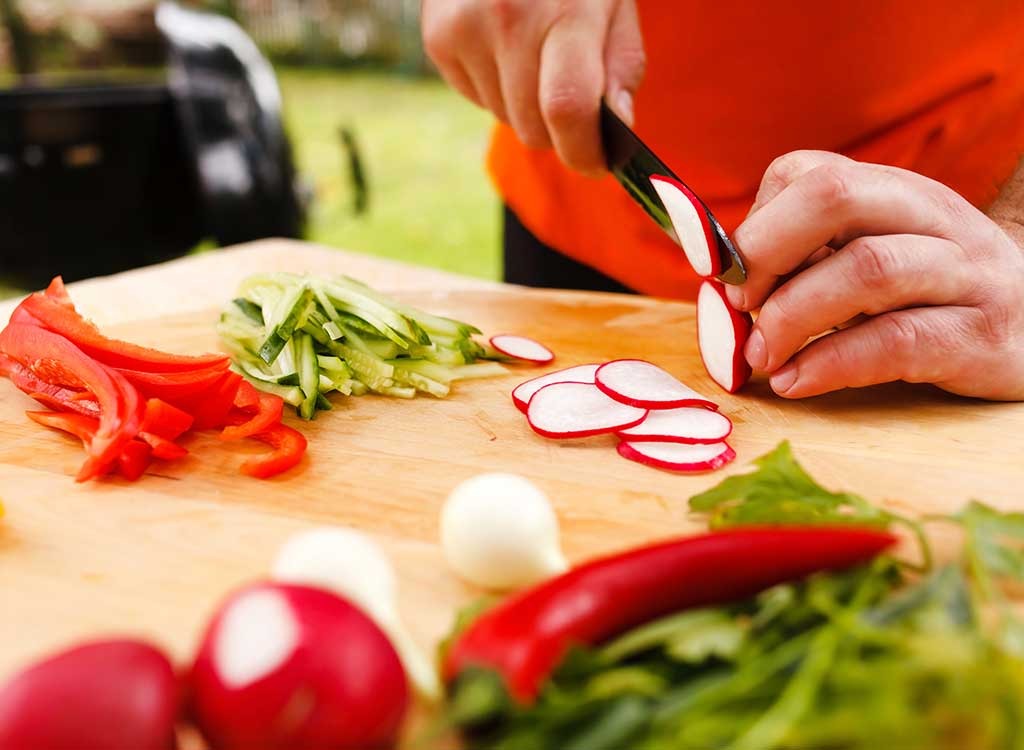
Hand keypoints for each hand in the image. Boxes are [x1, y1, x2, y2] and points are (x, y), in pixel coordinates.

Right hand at [421, 0, 644, 174]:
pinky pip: (478, 98)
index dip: (584, 151)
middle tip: (573, 100)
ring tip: (536, 54)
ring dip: (527, 107)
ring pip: (506, 118)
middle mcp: (509, 18)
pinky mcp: (439, 38)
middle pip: (534, 128)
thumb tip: (614, 129)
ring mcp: (465, 29)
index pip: (568, 108)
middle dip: (559, 132)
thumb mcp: (615, 2)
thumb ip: (621, 66)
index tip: (596, 162)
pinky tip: (506, 45)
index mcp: (567, 8)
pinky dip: (498, 87)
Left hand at [727, 150, 1023, 400]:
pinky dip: (830, 364)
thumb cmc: (927, 295)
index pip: (810, 172)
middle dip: (768, 252)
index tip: (729, 277)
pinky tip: (796, 382)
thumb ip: (807, 260)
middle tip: (741, 305)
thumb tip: (725, 290)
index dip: (755, 224)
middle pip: (836, 196)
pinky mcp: (979, 338)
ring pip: (867, 269)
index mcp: (894, 192)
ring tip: (762, 356)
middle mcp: (932, 218)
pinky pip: (896, 342)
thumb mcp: (872, 256)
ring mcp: (964, 274)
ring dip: (791, 317)